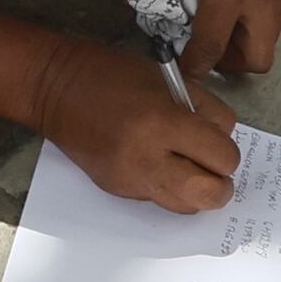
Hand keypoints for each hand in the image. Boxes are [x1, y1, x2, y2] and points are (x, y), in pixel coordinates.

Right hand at [33, 35, 241, 214]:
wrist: (54, 88)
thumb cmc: (112, 74)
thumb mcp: (168, 80)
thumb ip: (204, 110)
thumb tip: (223, 140)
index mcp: (161, 122)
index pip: (221, 156)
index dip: (226, 150)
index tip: (215, 140)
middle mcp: (146, 158)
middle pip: (209, 194)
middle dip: (219, 182)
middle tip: (211, 166)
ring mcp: (129, 179)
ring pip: (186, 207)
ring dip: (195, 190)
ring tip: (185, 166)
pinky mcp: (116, 190)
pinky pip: (158, 199)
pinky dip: (166, 186)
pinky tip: (155, 162)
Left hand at [127, 0, 280, 79]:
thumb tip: (148, 27)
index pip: (212, 48)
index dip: (193, 67)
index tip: (179, 72)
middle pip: (259, 57)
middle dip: (229, 60)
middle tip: (201, 45)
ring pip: (269, 35)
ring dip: (242, 37)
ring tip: (211, 18)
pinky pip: (273, 8)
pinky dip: (252, 13)